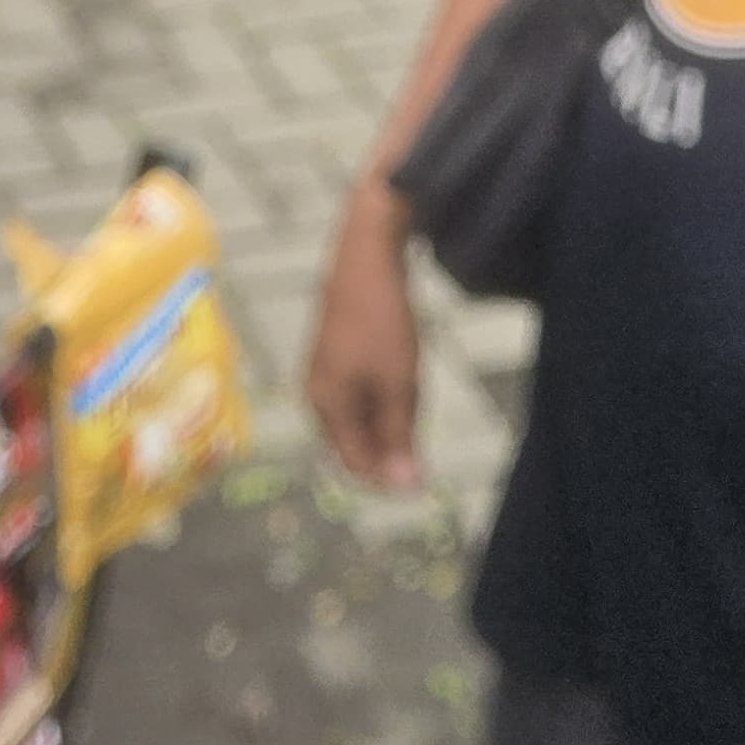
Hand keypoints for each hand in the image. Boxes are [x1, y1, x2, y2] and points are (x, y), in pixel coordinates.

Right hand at [306, 184, 425, 489]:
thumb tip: (405, 487)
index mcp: (327, 408)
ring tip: (413, 392)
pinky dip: (384, 398)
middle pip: (356, 444)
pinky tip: (403, 375)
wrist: (367, 258)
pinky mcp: (335, 357)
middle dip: (390, 447)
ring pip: (360, 419)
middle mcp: (318, 396)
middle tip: (421, 422)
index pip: (356, 465)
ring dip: (389, 421)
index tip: (427, 472)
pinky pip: (360, 395)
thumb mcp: (399, 386)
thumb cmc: (382, 322)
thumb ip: (399, 437)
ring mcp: (324, 375)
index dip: (391, 476)